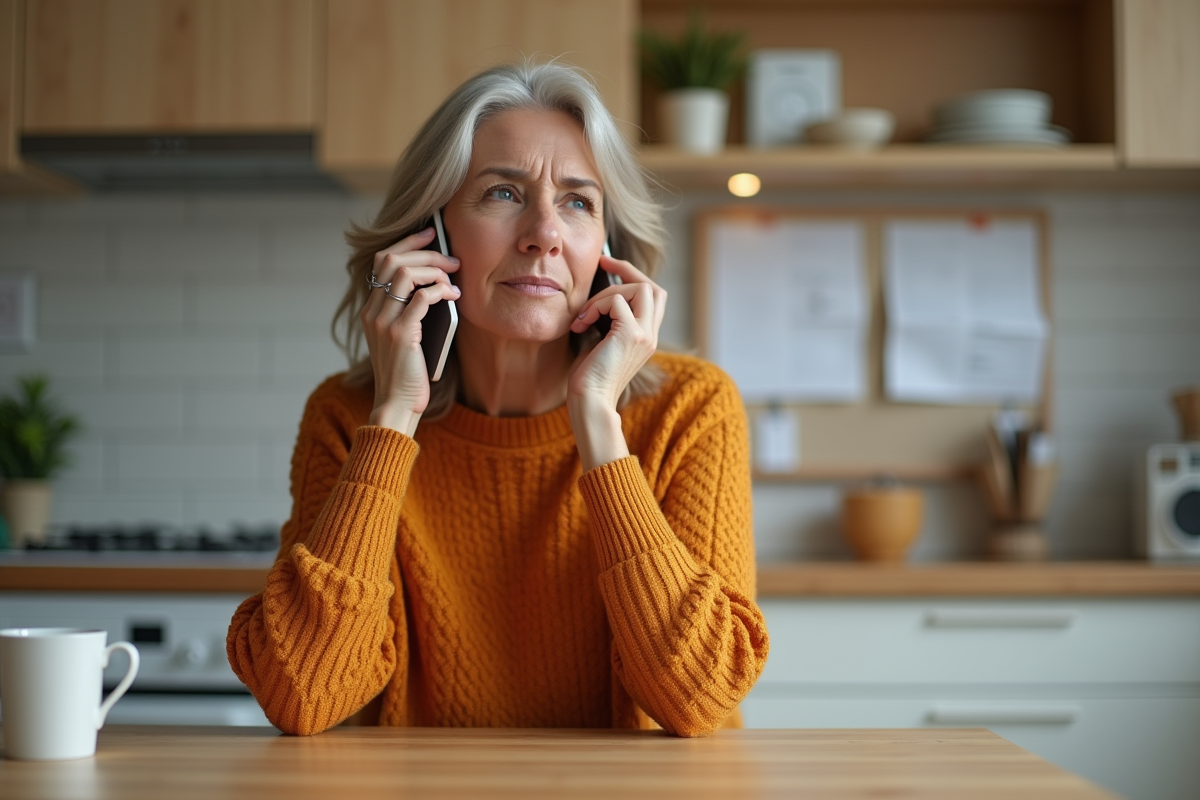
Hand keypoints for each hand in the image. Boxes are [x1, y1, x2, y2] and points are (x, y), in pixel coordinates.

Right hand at [359, 227, 460, 434]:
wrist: (398, 404)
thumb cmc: (409, 373)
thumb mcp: (407, 335)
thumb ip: (413, 310)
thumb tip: (438, 281)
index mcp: (371, 309)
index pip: (381, 260)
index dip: (406, 243)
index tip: (429, 234)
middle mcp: (372, 311)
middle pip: (392, 260)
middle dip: (425, 252)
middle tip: (451, 258)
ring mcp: (383, 322)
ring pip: (405, 274)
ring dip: (434, 269)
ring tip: (454, 276)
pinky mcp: (400, 334)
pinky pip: (421, 298)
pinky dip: (440, 291)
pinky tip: (454, 295)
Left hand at [566, 254, 666, 470]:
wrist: (589, 402)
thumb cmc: (588, 378)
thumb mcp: (601, 343)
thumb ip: (607, 322)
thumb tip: (596, 298)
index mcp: (646, 338)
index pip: (652, 297)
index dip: (632, 276)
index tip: (607, 265)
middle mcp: (651, 335)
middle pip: (653, 287)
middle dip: (627, 270)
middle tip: (602, 262)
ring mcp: (645, 335)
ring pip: (640, 288)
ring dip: (607, 293)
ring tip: (585, 315)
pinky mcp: (631, 335)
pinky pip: (618, 301)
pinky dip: (596, 306)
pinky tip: (581, 325)